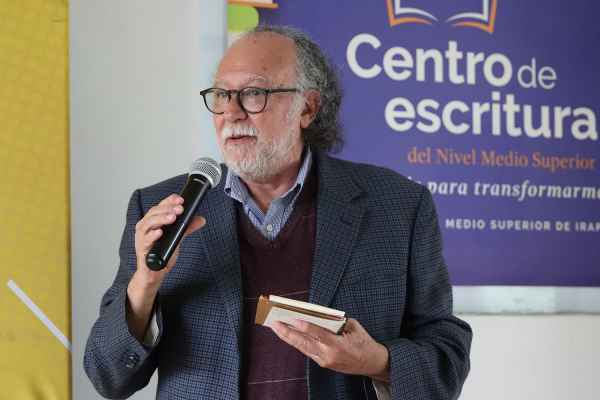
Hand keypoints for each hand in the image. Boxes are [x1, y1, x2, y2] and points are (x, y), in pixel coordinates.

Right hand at [132, 193, 205, 287]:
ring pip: (147, 224)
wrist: (154, 273)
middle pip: (154, 212)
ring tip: (172, 217)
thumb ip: (187, 228)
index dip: (169, 201)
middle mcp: (145, 227)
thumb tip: (201, 219)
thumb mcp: (177, 238)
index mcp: (153, 221)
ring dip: (160, 219)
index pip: (160, 206)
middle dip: (167, 209)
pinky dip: (152, 236)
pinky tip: (160, 232)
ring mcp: (142, 238)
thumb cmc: (162, 252)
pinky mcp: (142, 250)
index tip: (181, 199)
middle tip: (180, 209)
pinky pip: (145, 241)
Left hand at [271, 318, 389, 382]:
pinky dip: (296, 342)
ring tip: (276, 327)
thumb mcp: (354, 327)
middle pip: (304, 343)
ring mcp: (324, 360)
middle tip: (274, 323)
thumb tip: (319, 315)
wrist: (372, 363)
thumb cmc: (364, 342)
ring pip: (302, 348)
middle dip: (288, 333)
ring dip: (288, 337)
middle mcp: (329, 355)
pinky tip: (287, 335)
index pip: (319, 334)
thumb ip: (337, 321)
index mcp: (339, 345)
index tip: (295, 319)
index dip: (306, 327)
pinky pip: (306, 351)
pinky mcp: (323, 363)